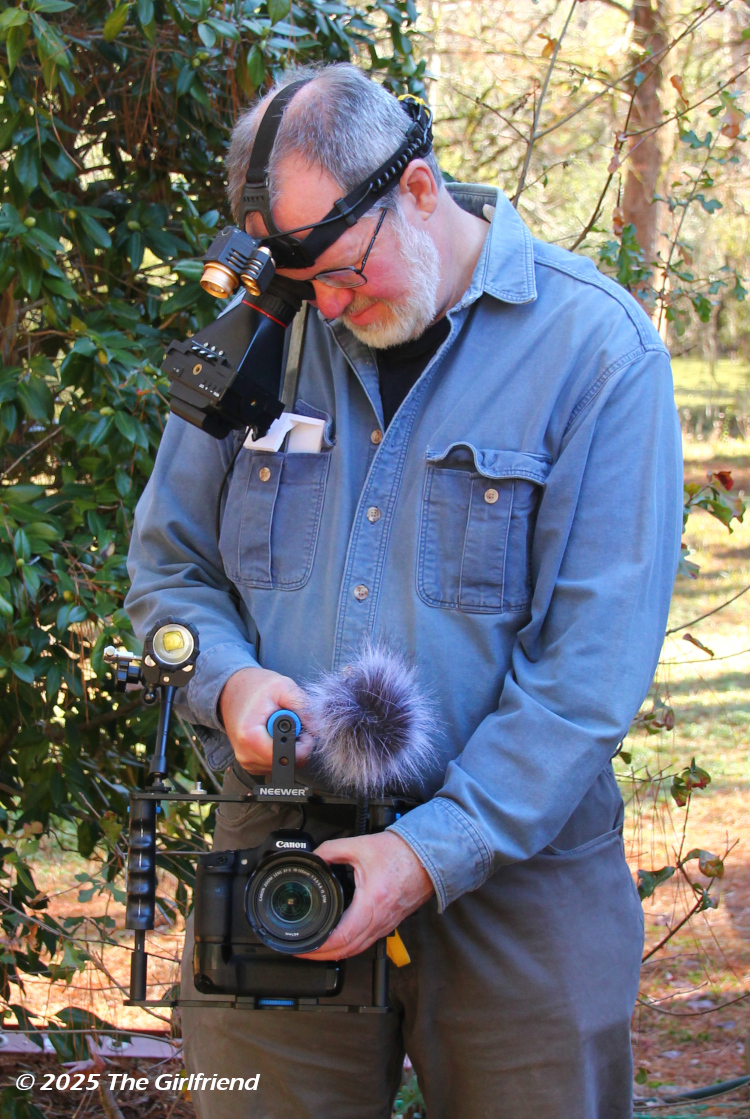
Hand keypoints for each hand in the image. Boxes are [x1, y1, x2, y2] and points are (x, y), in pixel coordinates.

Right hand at [219, 666, 311, 773]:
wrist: (231, 689)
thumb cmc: (255, 686)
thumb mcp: (282, 687)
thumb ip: (303, 706)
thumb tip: (318, 728)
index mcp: (250, 737)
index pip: (287, 758)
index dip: (303, 746)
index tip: (302, 729)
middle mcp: (245, 755)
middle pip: (286, 764)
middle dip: (296, 746)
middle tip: (292, 724)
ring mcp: (246, 762)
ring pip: (282, 766)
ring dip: (288, 748)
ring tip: (280, 726)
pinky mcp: (250, 763)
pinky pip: (274, 765)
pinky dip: (279, 751)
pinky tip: (274, 734)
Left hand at [296, 831, 433, 960]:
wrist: (427, 855)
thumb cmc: (400, 852)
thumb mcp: (359, 845)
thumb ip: (331, 850)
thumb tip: (313, 858)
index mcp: (371, 902)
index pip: (343, 937)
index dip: (320, 947)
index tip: (304, 946)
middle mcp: (380, 919)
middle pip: (348, 950)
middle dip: (323, 955)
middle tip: (303, 951)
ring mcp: (386, 924)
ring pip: (358, 949)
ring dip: (336, 953)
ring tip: (316, 949)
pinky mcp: (390, 923)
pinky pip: (367, 941)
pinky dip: (350, 946)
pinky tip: (340, 940)